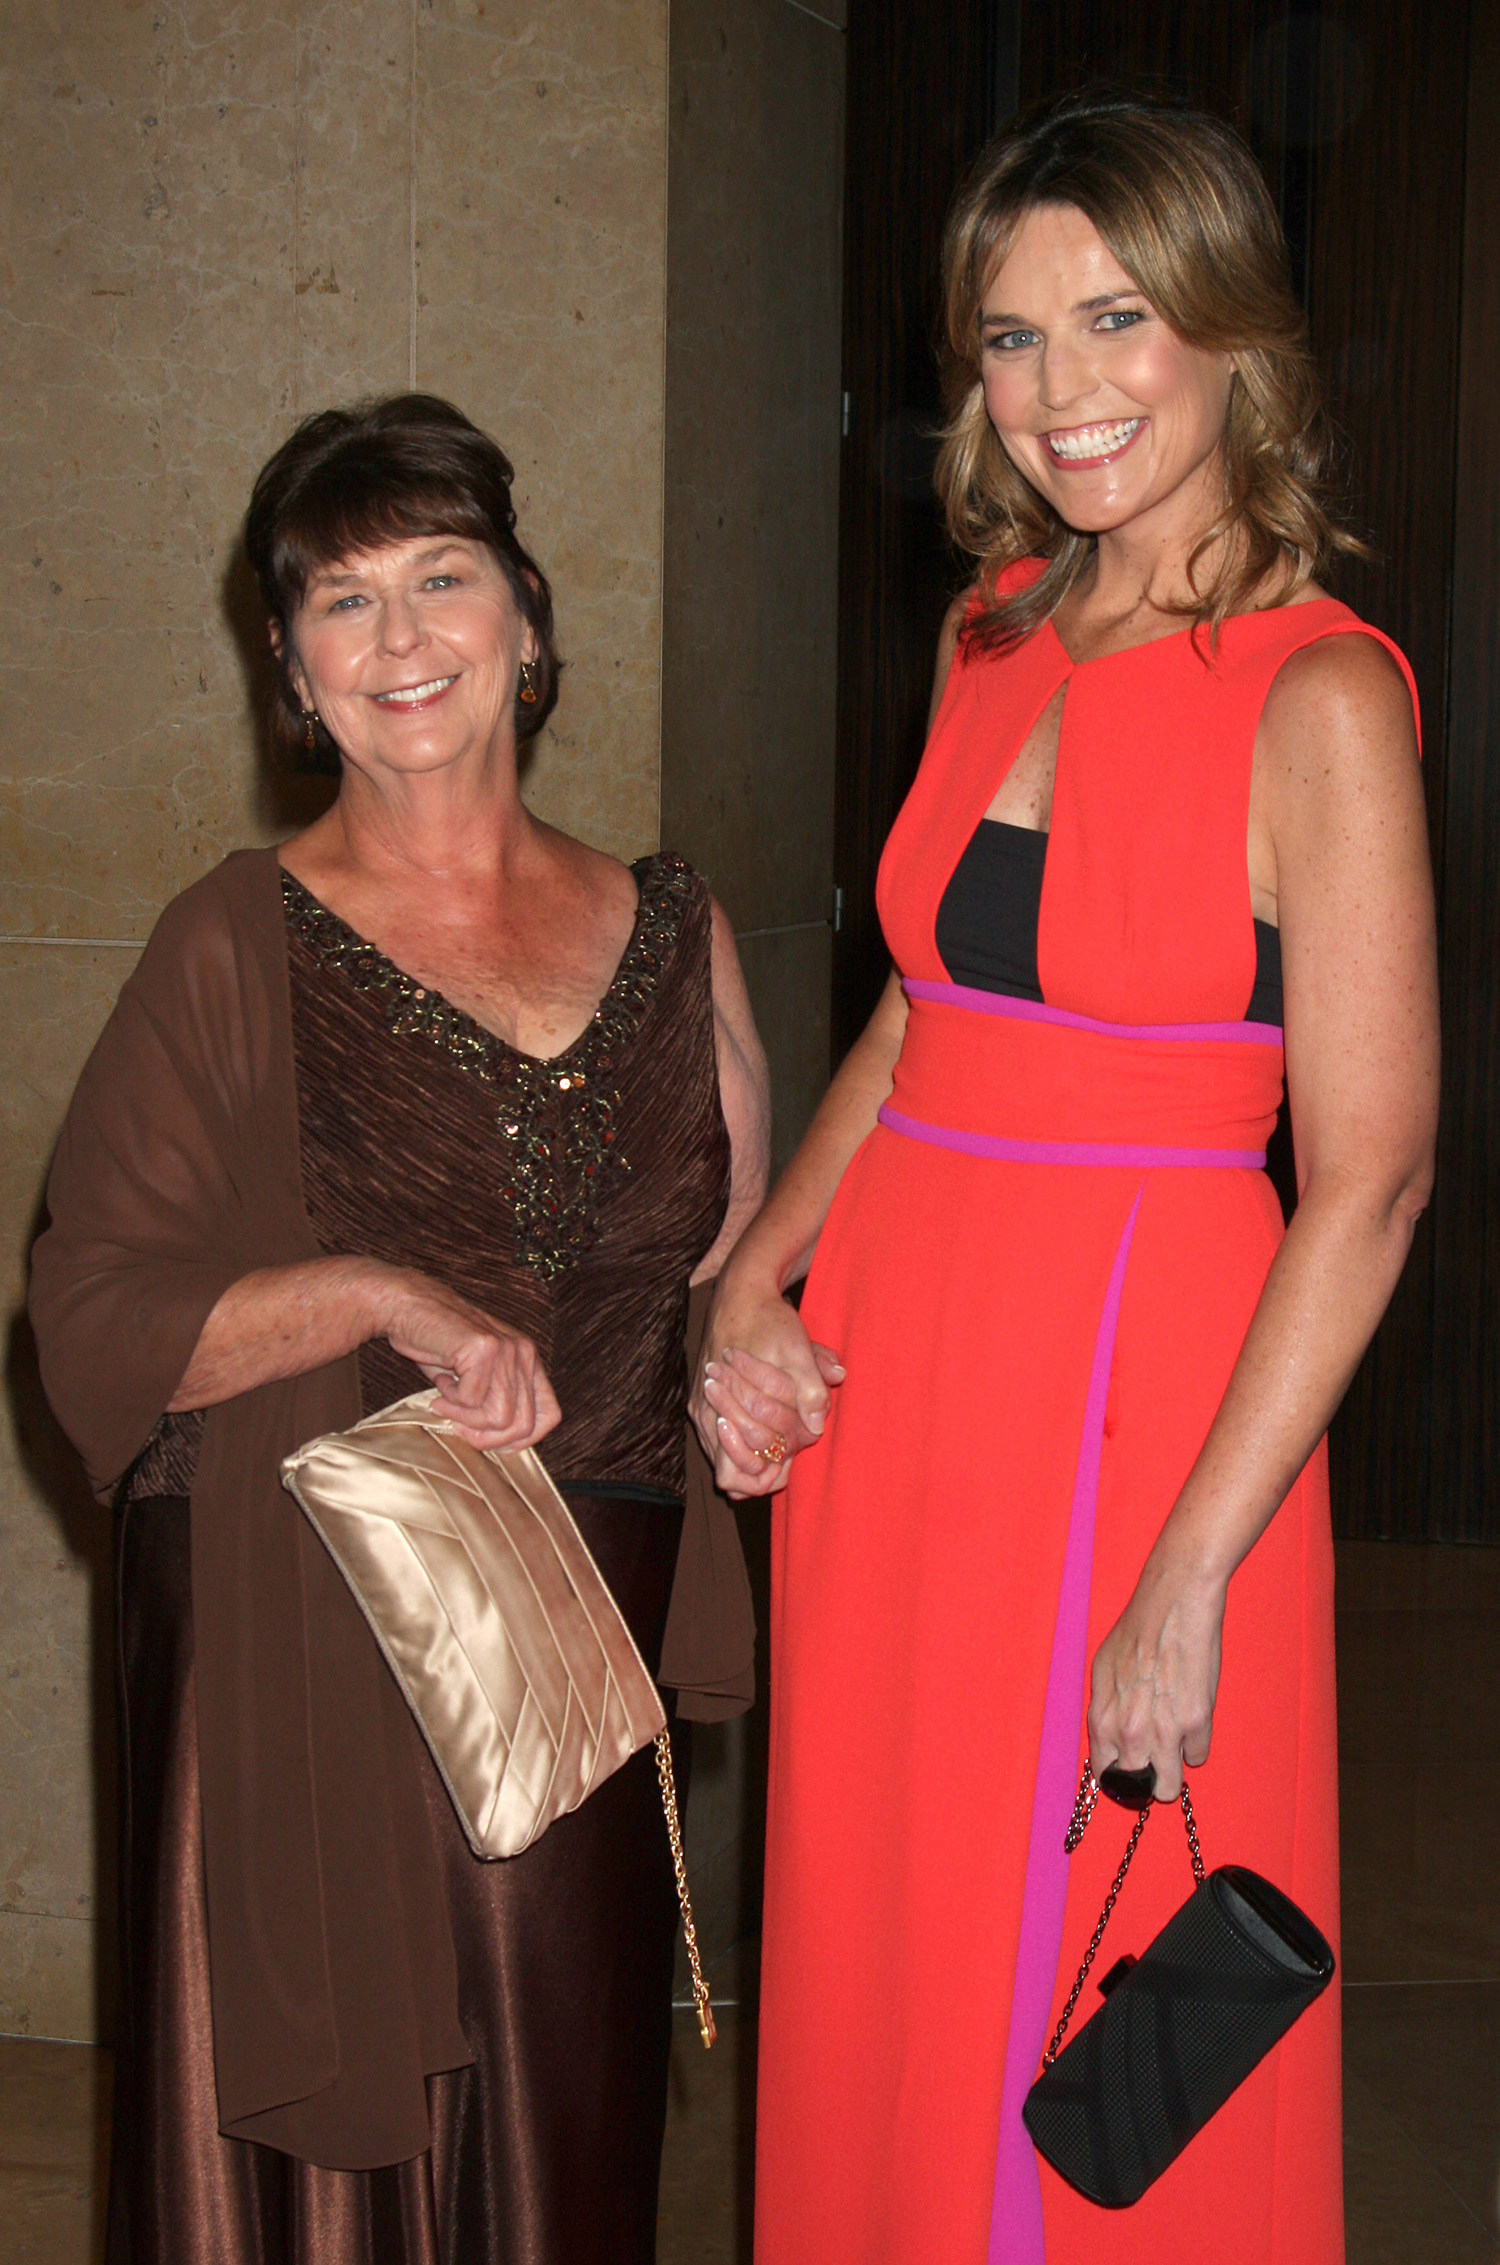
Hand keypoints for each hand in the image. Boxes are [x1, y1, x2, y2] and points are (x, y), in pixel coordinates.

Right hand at [376, 1269, 560, 1451]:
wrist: (408, 1306)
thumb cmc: (438, 1344)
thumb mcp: (477, 1377)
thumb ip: (497, 1403)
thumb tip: (505, 1444)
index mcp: (529, 1361)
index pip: (549, 1415)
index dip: (523, 1439)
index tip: (490, 1439)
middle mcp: (525, 1354)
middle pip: (522, 1425)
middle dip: (486, 1438)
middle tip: (458, 1426)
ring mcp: (508, 1350)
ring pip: (499, 1418)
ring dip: (465, 1418)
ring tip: (446, 1398)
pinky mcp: (484, 1349)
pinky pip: (472, 1401)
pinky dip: (450, 1400)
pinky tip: (442, 1379)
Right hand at [689, 1266, 844, 1497]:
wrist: (739, 1294)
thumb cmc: (769, 1321)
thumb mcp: (797, 1349)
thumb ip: (810, 1389)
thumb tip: (818, 1426)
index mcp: (726, 1405)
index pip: (742, 1472)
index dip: (770, 1471)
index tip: (791, 1452)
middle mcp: (706, 1416)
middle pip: (730, 1474)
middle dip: (764, 1462)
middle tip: (788, 1445)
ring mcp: (699, 1412)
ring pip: (722, 1460)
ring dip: (751, 1453)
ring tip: (778, 1436)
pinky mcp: (699, 1404)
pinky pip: (716, 1442)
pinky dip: (740, 1441)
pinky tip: (764, 1425)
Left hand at [1086, 1552, 1225, 1802]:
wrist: (1174, 1604)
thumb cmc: (1138, 1630)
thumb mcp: (1103, 1670)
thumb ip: (1105, 1710)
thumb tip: (1110, 1738)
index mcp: (1102, 1719)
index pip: (1105, 1776)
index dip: (1118, 1773)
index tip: (1129, 1767)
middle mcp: (1130, 1732)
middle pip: (1139, 1787)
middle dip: (1147, 1774)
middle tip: (1155, 1753)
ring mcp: (1164, 1732)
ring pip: (1170, 1786)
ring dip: (1173, 1769)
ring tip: (1174, 1744)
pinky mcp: (1196, 1724)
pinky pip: (1198, 1757)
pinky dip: (1195, 1744)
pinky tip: (1192, 1718)